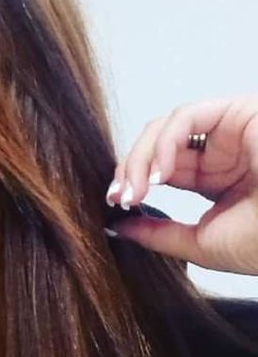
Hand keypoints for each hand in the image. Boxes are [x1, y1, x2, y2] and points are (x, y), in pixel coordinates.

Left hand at [104, 94, 257, 274]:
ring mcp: (230, 131)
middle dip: (130, 170)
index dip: (133, 182)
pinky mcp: (239, 112)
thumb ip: (159, 234)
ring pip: (167, 127)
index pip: (162, 171)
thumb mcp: (201, 244)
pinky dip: (164, 141)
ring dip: (142, 156)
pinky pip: (187, 115)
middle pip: (158, 146)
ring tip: (135, 189)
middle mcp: (222, 152)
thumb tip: (118, 226)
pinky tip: (159, 171)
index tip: (116, 204)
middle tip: (120, 197)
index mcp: (216, 180)